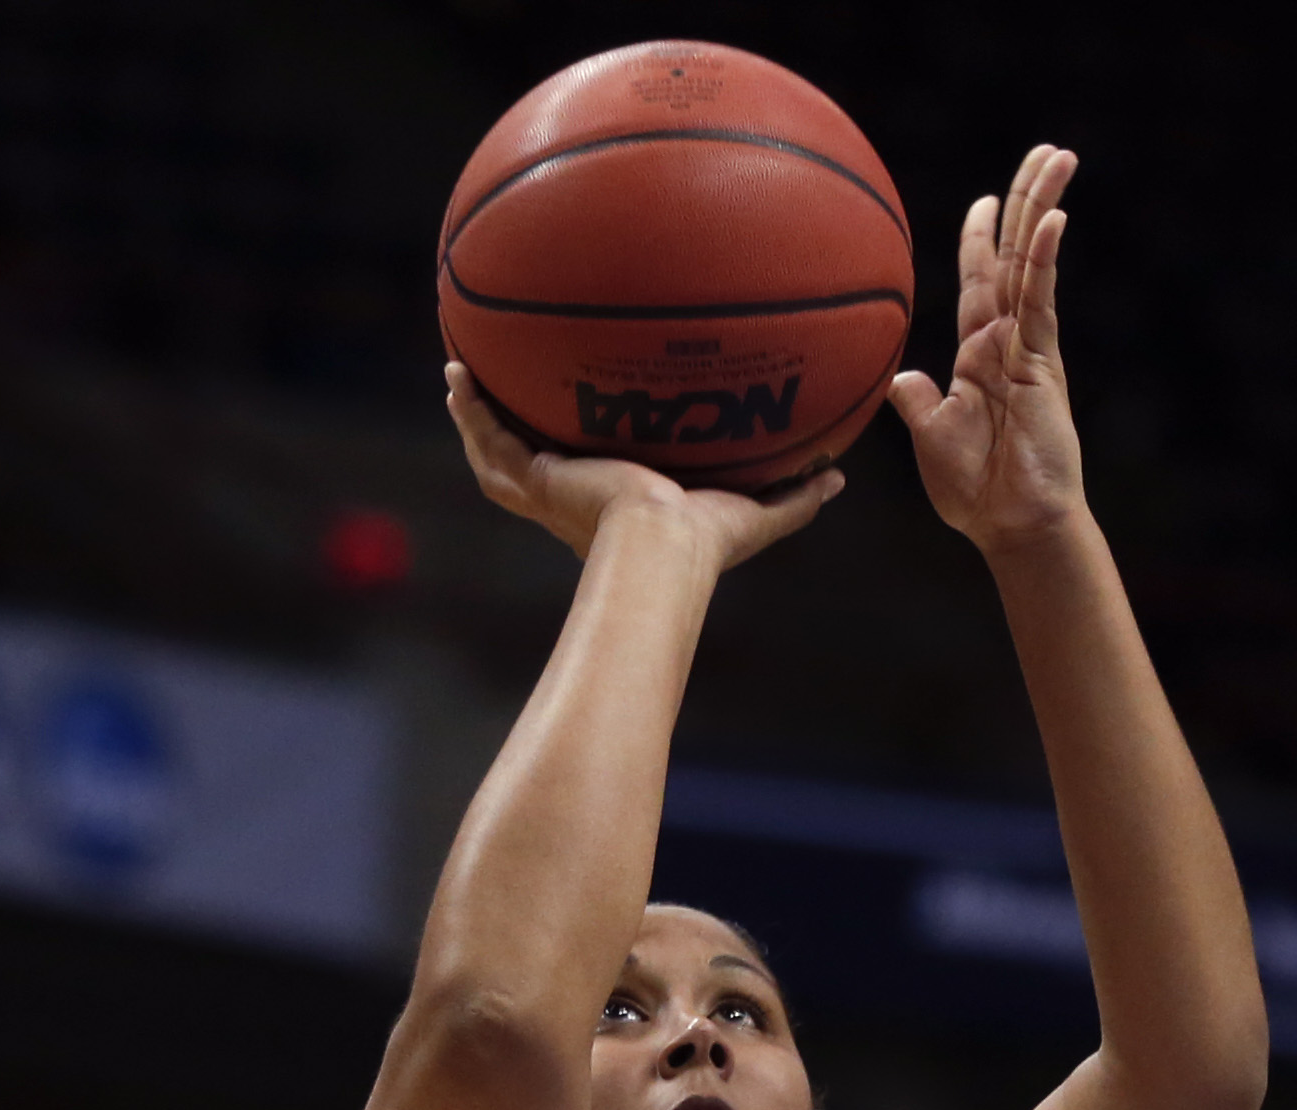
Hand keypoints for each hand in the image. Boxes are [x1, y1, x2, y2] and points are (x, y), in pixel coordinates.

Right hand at [445, 364, 842, 571]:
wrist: (662, 548)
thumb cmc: (704, 545)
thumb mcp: (754, 511)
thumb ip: (795, 495)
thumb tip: (840, 476)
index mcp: (610, 511)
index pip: (585, 482)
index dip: (575, 460)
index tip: (577, 434)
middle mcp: (570, 503)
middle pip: (529, 463)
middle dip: (512, 434)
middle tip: (498, 400)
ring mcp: (545, 492)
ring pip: (497, 451)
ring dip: (477, 419)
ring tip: (458, 381)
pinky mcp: (533, 479)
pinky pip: (491, 438)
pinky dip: (472, 410)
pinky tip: (456, 375)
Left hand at [888, 145, 1084, 555]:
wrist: (1010, 524)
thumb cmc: (974, 491)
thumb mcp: (933, 438)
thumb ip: (920, 402)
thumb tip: (901, 377)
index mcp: (977, 353)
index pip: (978, 281)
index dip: (980, 239)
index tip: (986, 202)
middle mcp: (1005, 340)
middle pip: (1015, 254)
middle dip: (1026, 201)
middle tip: (1044, 152)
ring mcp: (1027, 347)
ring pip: (1033, 262)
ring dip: (1043, 208)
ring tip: (1059, 158)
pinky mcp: (1042, 362)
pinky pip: (1042, 301)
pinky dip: (1046, 260)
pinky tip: (1053, 222)